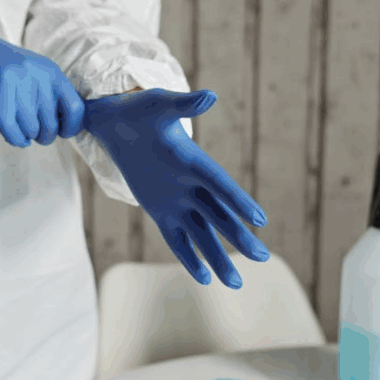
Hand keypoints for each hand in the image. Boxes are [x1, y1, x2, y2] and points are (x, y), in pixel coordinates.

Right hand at [0, 23, 84, 146]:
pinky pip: (15, 136)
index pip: (76, 109)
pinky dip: (15, 139)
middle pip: (51, 127)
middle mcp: (37, 78)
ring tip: (17, 120)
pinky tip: (11, 130)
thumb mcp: (36, 74)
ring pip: (32, 133)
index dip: (71, 127)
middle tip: (32, 127)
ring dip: (26, 134)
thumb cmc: (7, 71)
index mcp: (51, 71)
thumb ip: (54, 96)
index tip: (62, 132)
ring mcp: (16, 88)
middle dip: (43, 135)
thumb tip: (70, 128)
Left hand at [83, 88, 269, 287]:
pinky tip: (203, 278)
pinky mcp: (160, 211)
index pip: (220, 185)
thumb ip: (183, 105)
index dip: (238, 201)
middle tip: (262, 257)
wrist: (116, 123)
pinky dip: (188, 257)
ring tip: (235, 284)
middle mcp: (191, 184)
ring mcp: (177, 200)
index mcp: (194, 161)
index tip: (259, 219)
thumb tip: (209, 96)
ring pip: (202, 234)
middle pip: (219, 216)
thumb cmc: (139, 110)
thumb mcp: (158, 105)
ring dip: (218, 258)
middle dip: (239, 237)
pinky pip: (176, 239)